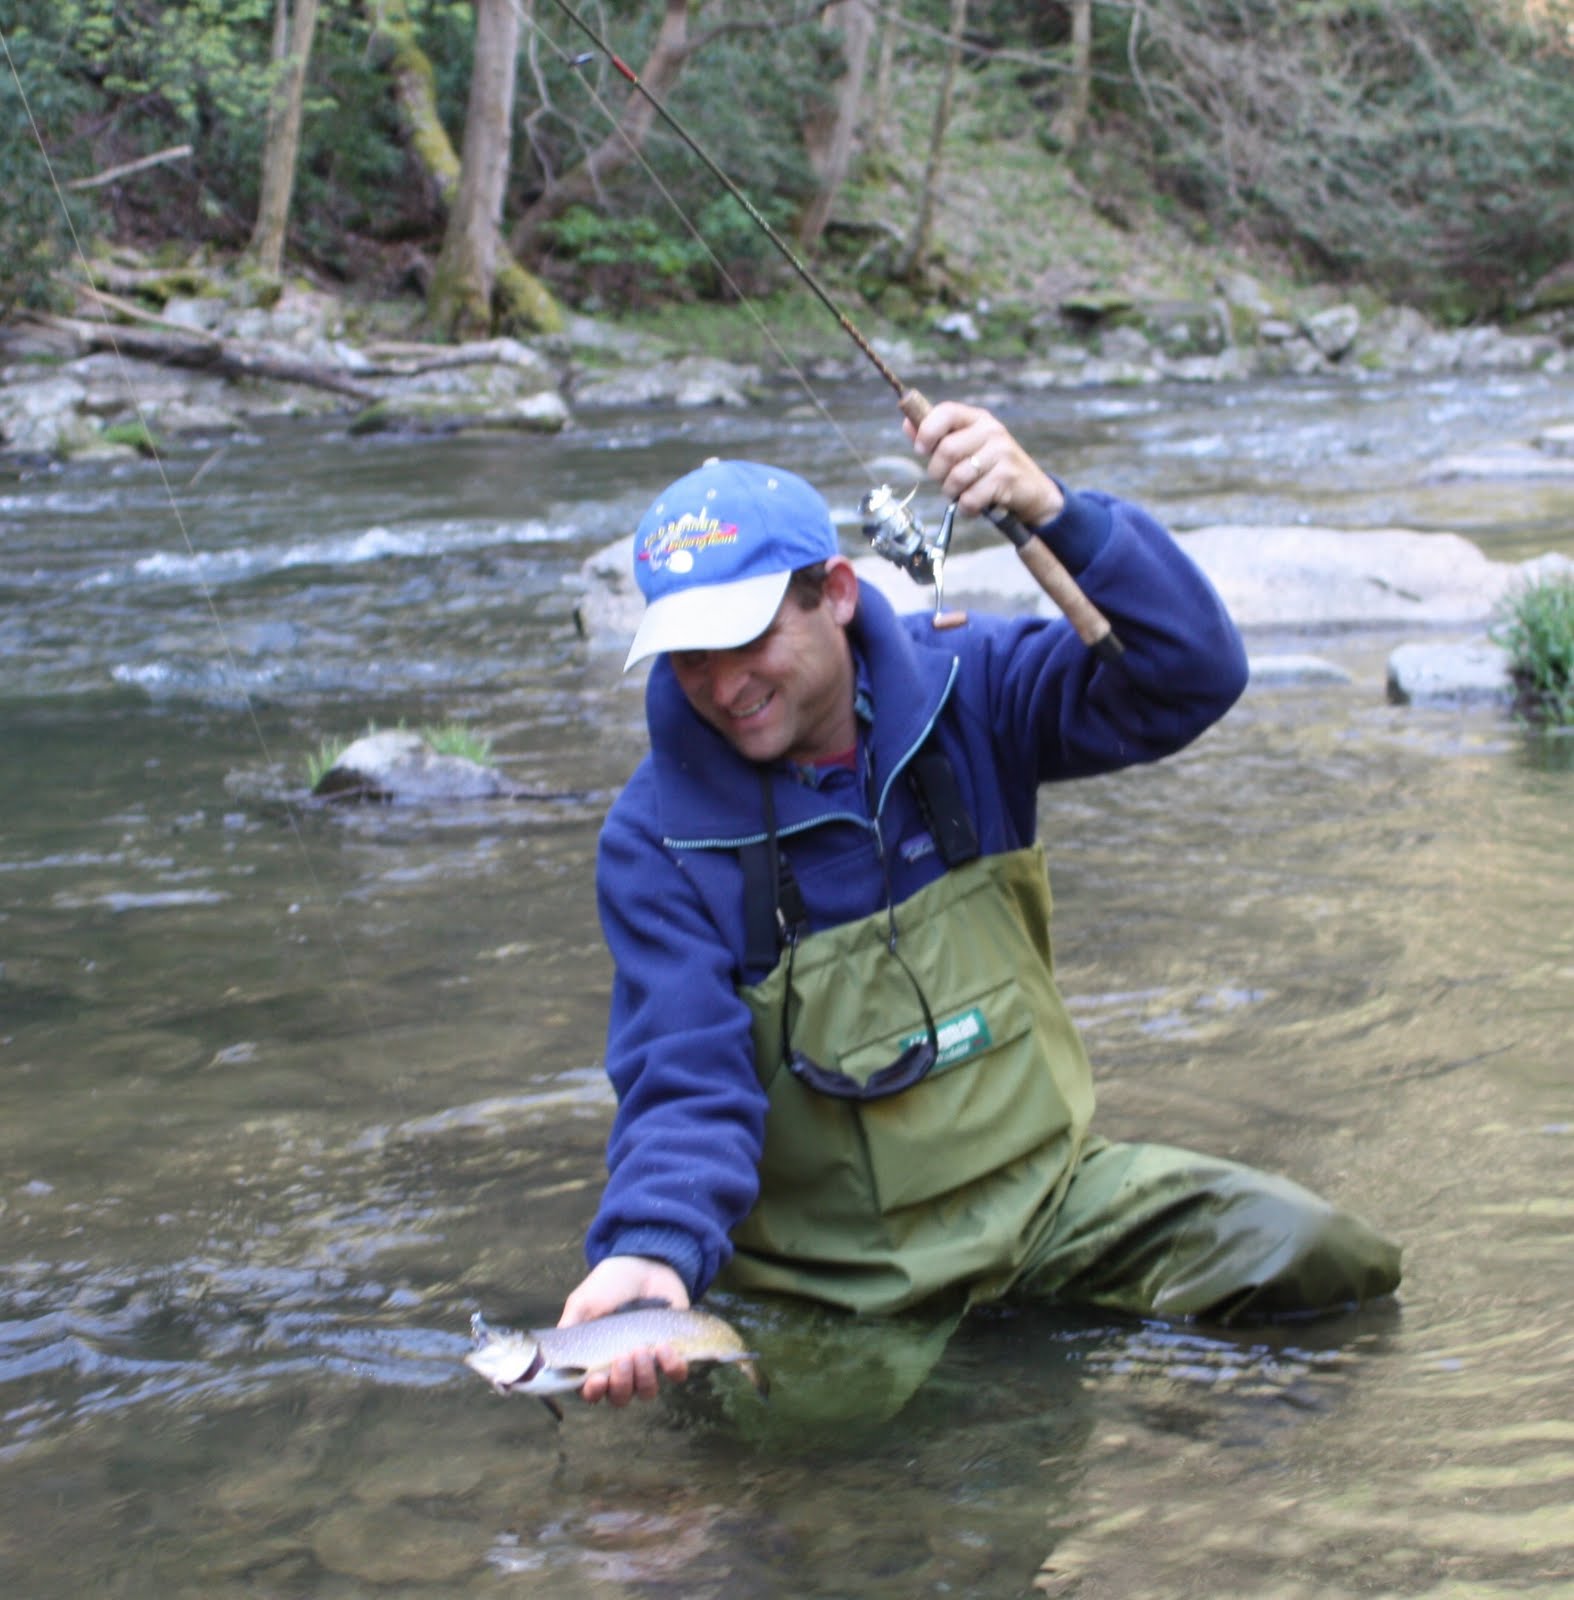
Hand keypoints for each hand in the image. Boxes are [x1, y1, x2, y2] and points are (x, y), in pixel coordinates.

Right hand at [558, 1255, 691, 1406]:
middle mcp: (622, 1368)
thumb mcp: (584, 1302)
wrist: (646, 1264)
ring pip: (646, 1391)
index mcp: (596, 1359)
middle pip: (620, 1397)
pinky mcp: (673, 1353)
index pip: (591, 1392)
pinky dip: (671, 1367)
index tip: (597, 1380)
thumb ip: (570, 1327)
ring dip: (644, 1376)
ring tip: (642, 1348)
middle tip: (622, 1356)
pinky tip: (664, 1346)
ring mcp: (648, 1362)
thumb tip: (551, 1356)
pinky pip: (676, 1375)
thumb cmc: (610, 1283)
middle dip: (621, 1383)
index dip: (593, 1393)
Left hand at [905, 400, 1062, 527]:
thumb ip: (937, 438)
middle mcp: (991, 431)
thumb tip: (907, 423)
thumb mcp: (966, 448)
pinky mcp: (1006, 478)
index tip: (921, 449)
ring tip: (961, 494)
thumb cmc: (991, 469)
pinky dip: (966, 508)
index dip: (927, 430)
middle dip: (938, 473)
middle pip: (946, 450)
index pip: (947, 412)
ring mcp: (1001, 453)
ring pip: (956, 477)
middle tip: (946, 481)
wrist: (1031, 491)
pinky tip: (973, 506)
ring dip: (951, 493)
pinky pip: (970, 498)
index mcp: (977, 419)